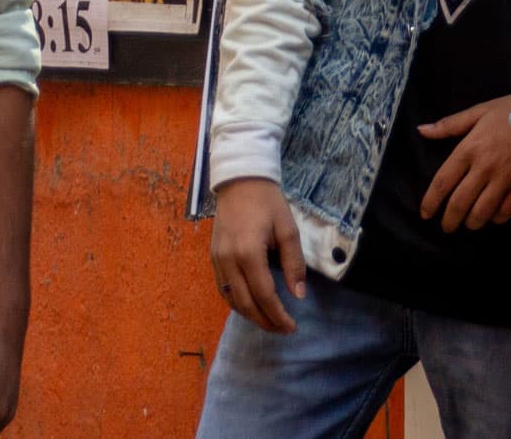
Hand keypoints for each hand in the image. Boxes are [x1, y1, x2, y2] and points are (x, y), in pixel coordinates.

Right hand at [209, 178, 304, 333]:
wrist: (240, 180)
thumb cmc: (268, 202)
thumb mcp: (288, 229)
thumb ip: (294, 263)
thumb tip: (298, 295)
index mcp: (249, 253)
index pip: (264, 295)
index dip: (278, 315)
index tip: (292, 327)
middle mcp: (228, 260)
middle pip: (245, 303)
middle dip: (265, 321)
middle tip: (282, 330)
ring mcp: (217, 259)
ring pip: (231, 300)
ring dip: (250, 315)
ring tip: (269, 321)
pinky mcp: (212, 257)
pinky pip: (223, 288)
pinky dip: (237, 302)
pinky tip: (251, 305)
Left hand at [417, 94, 510, 231]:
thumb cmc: (507, 113)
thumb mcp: (477, 113)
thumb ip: (448, 125)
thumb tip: (421, 131)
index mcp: (469, 149)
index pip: (443, 182)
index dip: (430, 202)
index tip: (425, 214)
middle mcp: (484, 167)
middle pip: (459, 203)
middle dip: (449, 220)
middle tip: (446, 227)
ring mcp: (505, 179)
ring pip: (481, 213)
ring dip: (471, 222)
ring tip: (468, 223)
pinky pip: (505, 212)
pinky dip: (495, 218)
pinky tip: (492, 215)